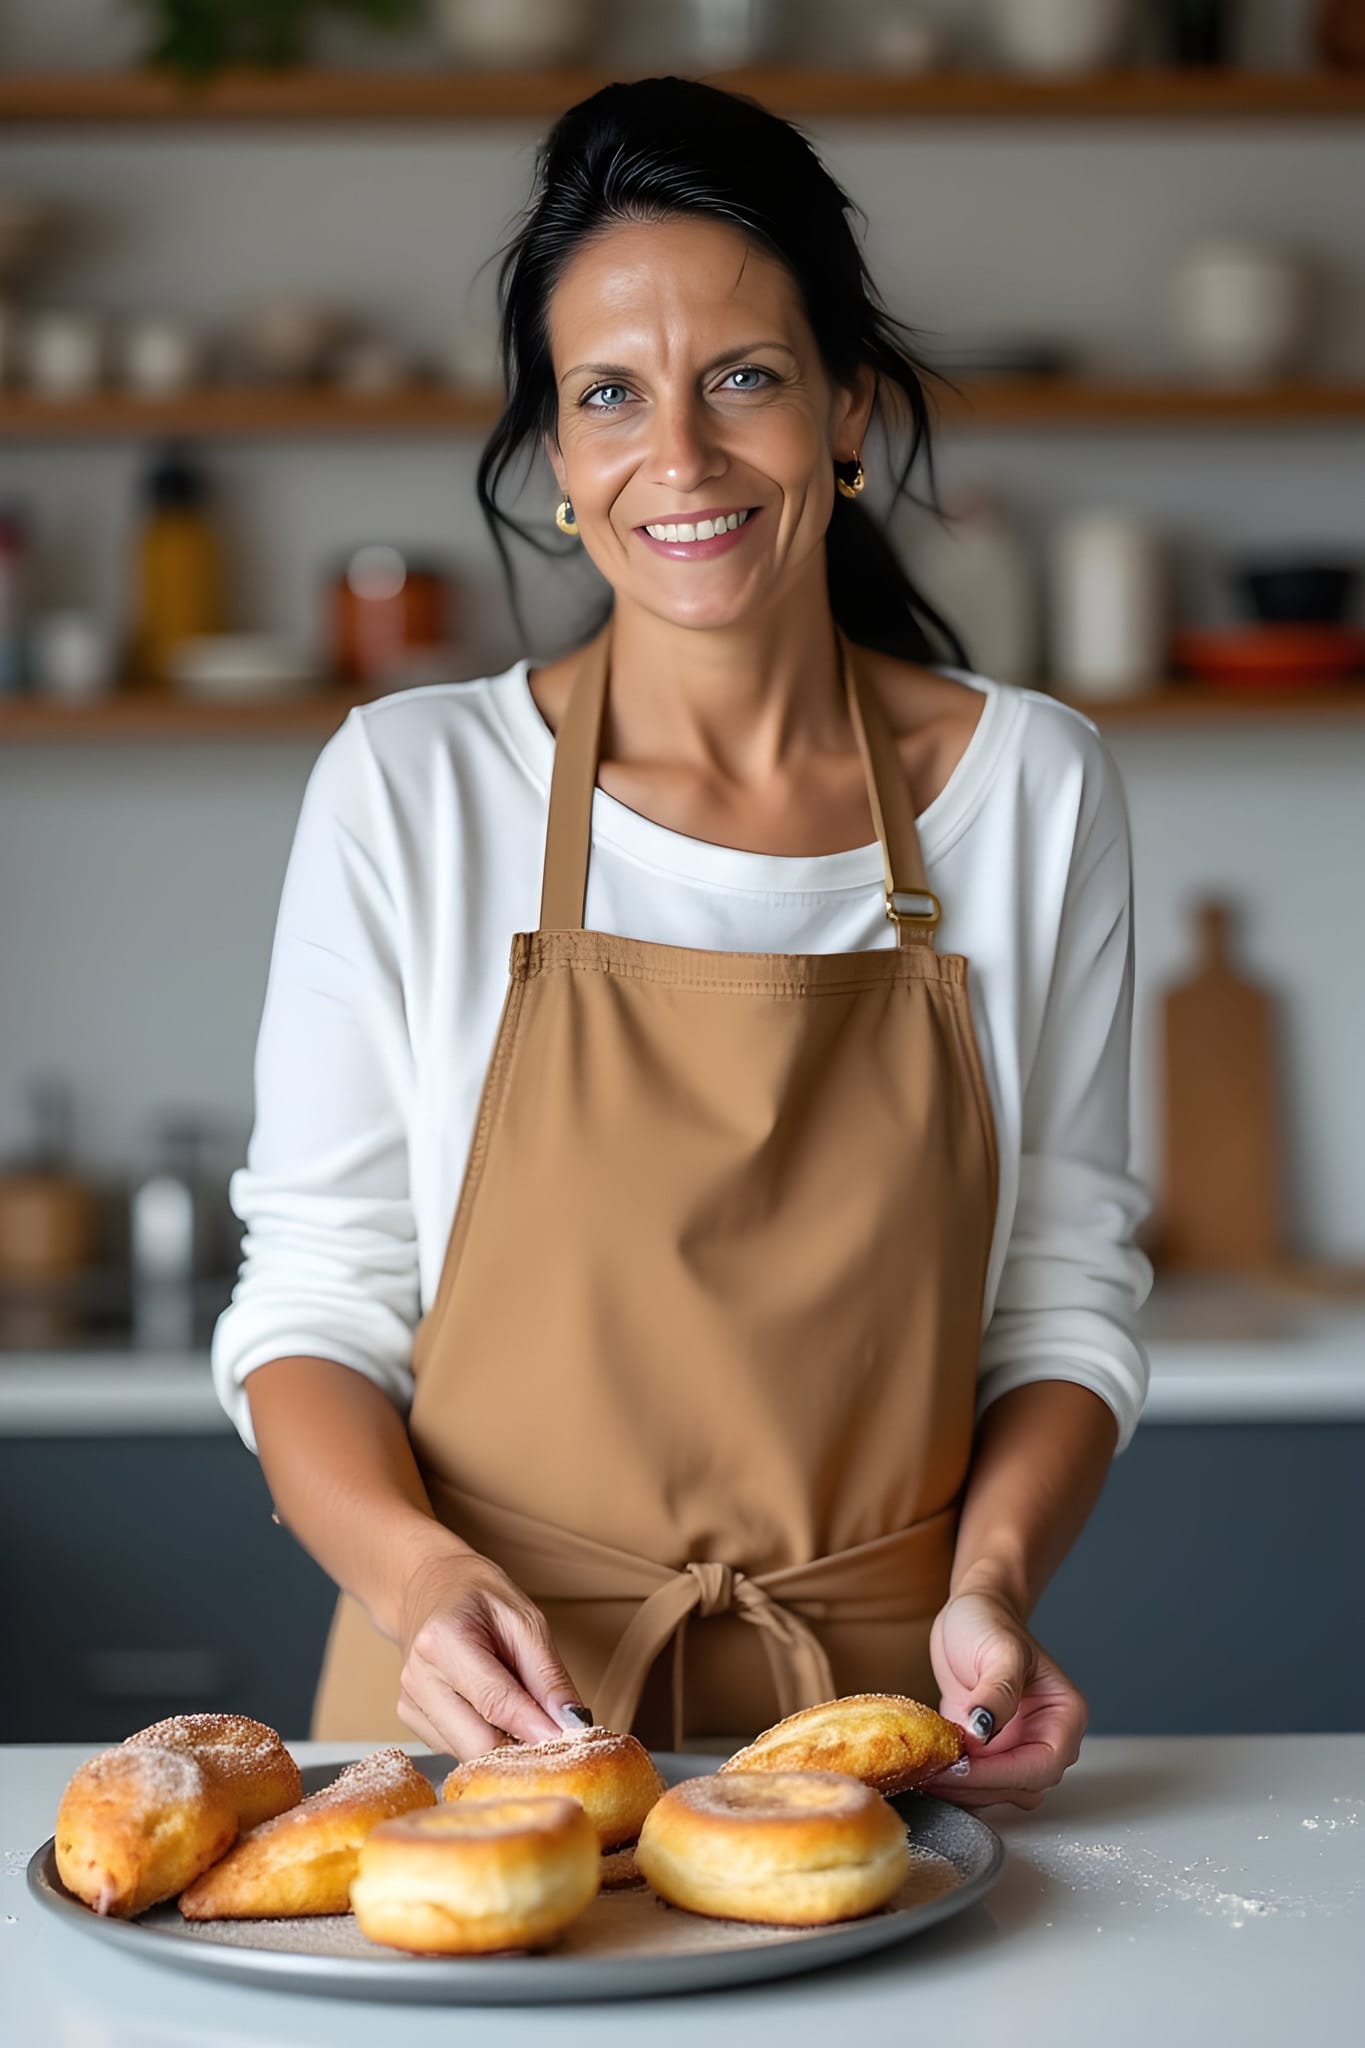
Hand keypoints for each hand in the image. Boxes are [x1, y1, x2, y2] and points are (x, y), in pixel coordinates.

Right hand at [395, 1544, 591, 1760]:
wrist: (430, 1585)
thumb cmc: (479, 1597)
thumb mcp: (525, 1621)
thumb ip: (548, 1676)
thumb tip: (573, 1724)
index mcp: (443, 1640)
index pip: (496, 1703)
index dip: (538, 1730)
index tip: (573, 1743)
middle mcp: (418, 1676)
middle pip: (477, 1744)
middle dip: (521, 1747)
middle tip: (557, 1737)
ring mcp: (408, 1701)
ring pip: (468, 1753)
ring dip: (504, 1744)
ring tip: (520, 1708)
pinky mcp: (410, 1718)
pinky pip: (456, 1748)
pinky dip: (483, 1738)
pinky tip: (491, 1709)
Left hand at [921, 1587, 1086, 1809]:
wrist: (969, 1616)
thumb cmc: (990, 1623)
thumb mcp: (999, 1651)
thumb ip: (998, 1692)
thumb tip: (984, 1733)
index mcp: (1064, 1716)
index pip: (1042, 1764)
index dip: (1001, 1774)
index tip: (962, 1768)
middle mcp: (1046, 1738)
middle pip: (1022, 1785)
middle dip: (979, 1785)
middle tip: (936, 1773)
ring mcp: (1018, 1747)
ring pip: (1000, 1792)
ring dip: (965, 1789)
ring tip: (928, 1770)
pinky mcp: (990, 1752)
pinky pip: (978, 1782)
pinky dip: (956, 1782)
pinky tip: (930, 1769)